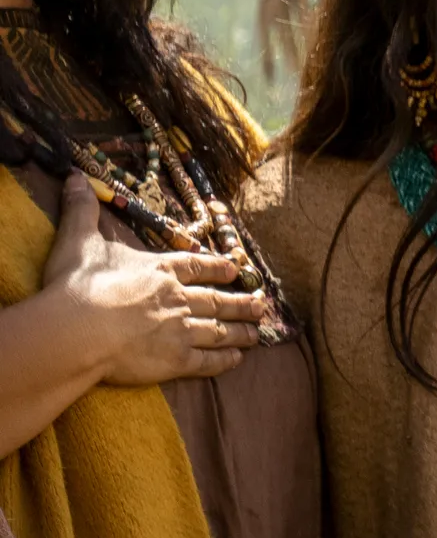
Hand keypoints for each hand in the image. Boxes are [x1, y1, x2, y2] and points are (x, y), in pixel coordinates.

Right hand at [50, 175, 268, 385]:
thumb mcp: (78, 241)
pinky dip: (226, 360)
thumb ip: (82, 211)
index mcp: (160, 270)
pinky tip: (237, 358)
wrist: (77, 330)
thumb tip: (74, 175)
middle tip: (262, 305)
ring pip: (220, 330)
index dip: (219, 267)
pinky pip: (209, 361)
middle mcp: (178, 298)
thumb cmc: (77, 285)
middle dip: (242, 303)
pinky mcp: (177, 360)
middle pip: (217, 300)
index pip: (198, 265)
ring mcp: (182, 331)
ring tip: (257, 333)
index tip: (237, 269)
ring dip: (241, 331)